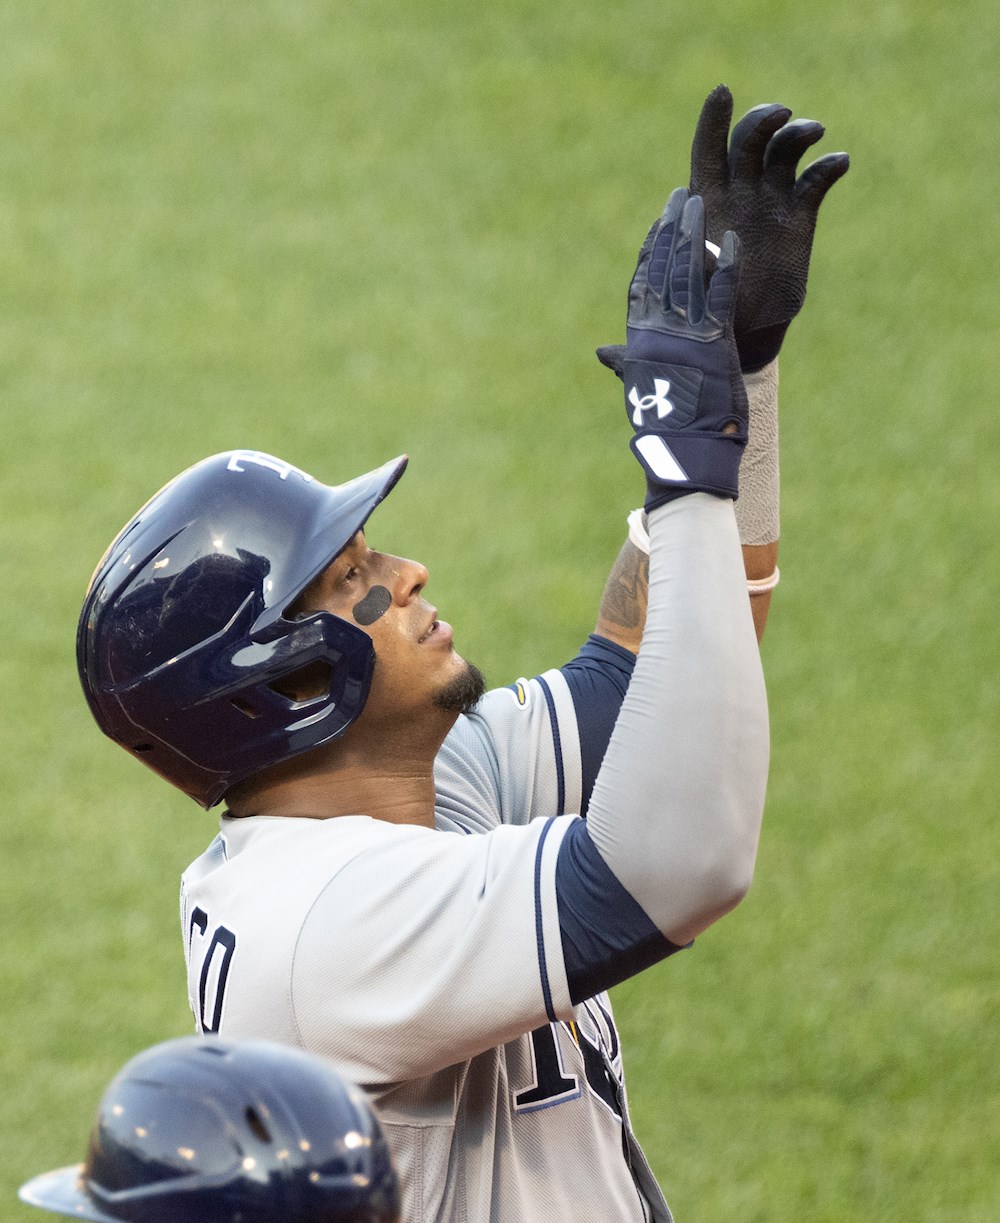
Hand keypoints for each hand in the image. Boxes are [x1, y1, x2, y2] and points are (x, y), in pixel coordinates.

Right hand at [618, 188, 747, 508]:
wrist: (684, 451)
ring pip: (688, 273)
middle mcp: (658, 332)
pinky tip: (733, 239)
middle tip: (680, 196)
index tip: (656, 224)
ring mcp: (685, 334)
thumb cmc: (662, 425)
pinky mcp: (713, 341)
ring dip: (695, 235)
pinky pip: (721, 295)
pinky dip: (727, 265)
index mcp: (638, 340)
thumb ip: (624, 364)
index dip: (649, 251)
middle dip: (671, 229)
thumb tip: (601, 353)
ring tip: (700, 203)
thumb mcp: (640, 389)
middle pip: (663, 268)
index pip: (641, 284)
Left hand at [690, 84, 849, 370]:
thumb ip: (682, 254)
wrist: (740, 331)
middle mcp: (740, 190)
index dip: (712, 120)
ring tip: (812, 131)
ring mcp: (771, 200)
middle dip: (763, 120)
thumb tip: (673, 230)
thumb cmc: (702, 308)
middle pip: (750, 139)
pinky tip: (839, 162)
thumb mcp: (688, 285)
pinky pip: (816, 180)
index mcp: (706, 199)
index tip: (722, 92)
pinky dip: (829, 166)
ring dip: (798, 133)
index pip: (707, 149)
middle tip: (780, 116)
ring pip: (786, 149)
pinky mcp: (800, 216)